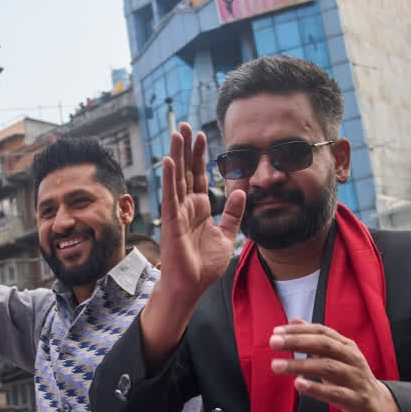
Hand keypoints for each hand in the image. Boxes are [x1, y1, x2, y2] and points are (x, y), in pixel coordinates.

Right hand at [157, 123, 245, 300]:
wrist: (192, 286)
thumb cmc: (204, 265)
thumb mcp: (227, 235)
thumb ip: (233, 213)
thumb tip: (242, 191)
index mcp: (199, 208)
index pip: (198, 176)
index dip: (199, 156)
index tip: (201, 136)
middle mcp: (186, 206)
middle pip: (185, 170)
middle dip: (185, 148)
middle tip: (185, 125)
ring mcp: (177, 212)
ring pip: (176, 177)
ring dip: (176, 155)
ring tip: (177, 134)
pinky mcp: (171, 221)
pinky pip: (170, 196)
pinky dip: (169, 178)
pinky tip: (168, 160)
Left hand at [269, 319, 402, 411]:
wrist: (379, 408)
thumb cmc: (351, 380)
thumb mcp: (335, 357)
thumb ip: (315, 339)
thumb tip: (294, 321)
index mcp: (346, 346)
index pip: (322, 331)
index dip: (299, 330)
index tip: (276, 331)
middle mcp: (352, 359)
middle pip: (324, 345)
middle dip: (297, 342)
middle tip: (273, 342)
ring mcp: (356, 379)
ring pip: (327, 367)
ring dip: (300, 365)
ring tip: (277, 365)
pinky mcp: (356, 400)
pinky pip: (335, 393)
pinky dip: (316, 388)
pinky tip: (298, 385)